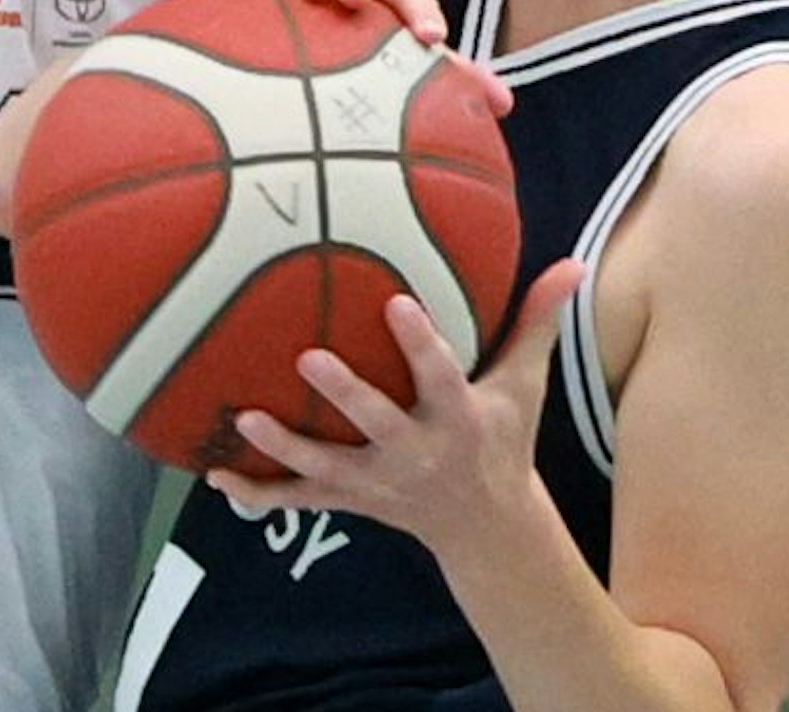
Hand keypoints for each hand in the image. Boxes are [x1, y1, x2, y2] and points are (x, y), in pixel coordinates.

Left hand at [208, 259, 585, 554]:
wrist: (487, 527)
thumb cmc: (503, 437)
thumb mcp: (526, 383)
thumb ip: (538, 320)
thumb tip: (573, 262)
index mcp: (459, 417)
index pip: (440, 376)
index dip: (419, 343)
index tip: (396, 301)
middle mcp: (416, 453)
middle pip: (376, 424)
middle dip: (344, 395)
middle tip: (306, 358)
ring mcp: (377, 483)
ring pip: (325, 467)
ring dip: (283, 446)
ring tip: (243, 418)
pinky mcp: (350, 501)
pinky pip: (298, 501)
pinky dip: (257, 493)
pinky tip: (216, 474)